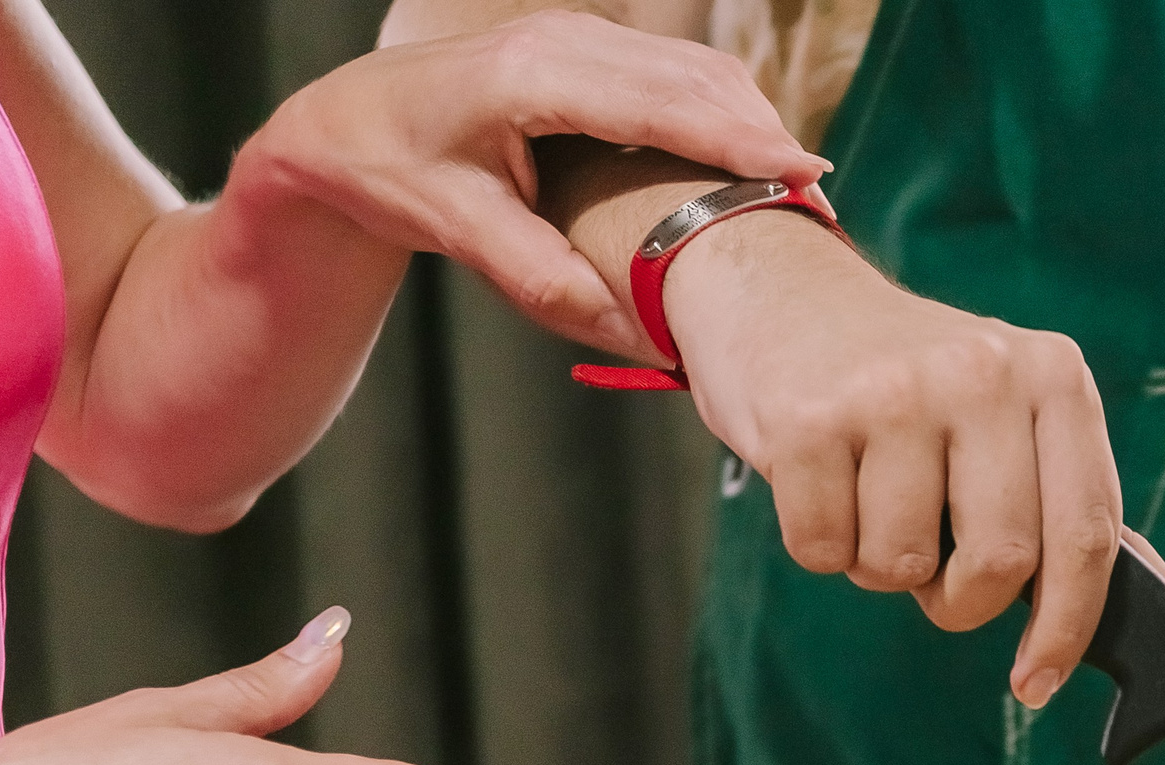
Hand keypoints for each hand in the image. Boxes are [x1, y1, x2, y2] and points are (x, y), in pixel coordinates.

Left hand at [233, 10, 827, 354]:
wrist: (343, 121)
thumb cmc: (393, 174)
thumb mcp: (457, 232)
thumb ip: (542, 276)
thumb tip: (632, 327)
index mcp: (530, 77)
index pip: (659, 103)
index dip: (736, 138)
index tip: (802, 175)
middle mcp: (561, 42)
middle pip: (695, 77)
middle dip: (765, 133)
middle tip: (821, 201)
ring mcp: (577, 38)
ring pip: (695, 68)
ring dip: (751, 121)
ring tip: (801, 189)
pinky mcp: (587, 52)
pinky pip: (676, 74)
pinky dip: (723, 111)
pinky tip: (753, 161)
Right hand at [662, 215, 1164, 705]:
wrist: (785, 295)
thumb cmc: (915, 387)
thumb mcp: (1018, 424)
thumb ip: (1089, 522)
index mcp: (1055, 379)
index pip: (1087, 536)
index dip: (1066, 627)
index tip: (1036, 681)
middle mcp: (984, 374)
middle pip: (1000, 564)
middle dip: (959, 599)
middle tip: (931, 564)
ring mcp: (894, 391)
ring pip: (900, 567)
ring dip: (878, 565)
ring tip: (870, 495)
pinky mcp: (810, 417)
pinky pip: (823, 550)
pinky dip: (819, 544)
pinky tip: (824, 481)